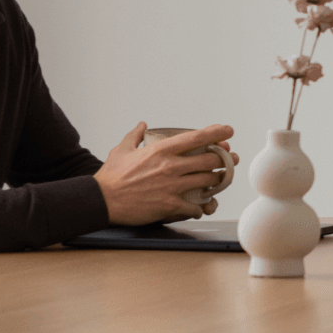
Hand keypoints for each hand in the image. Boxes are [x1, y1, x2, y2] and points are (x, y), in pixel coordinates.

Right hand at [94, 123, 234, 225]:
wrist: (101, 200)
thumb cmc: (110, 176)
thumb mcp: (121, 150)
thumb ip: (134, 135)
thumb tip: (142, 125)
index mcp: (161, 151)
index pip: (196, 137)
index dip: (217, 132)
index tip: (228, 130)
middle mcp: (170, 167)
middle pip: (210, 160)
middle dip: (225, 159)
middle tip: (232, 158)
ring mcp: (172, 187)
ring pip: (208, 181)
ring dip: (218, 181)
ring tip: (221, 179)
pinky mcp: (170, 205)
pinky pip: (196, 206)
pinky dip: (202, 207)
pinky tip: (201, 206)